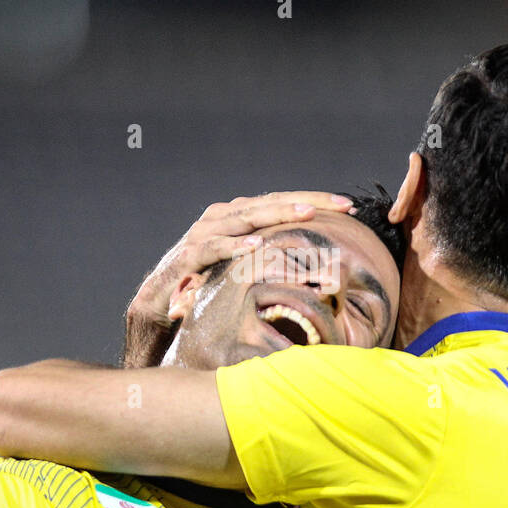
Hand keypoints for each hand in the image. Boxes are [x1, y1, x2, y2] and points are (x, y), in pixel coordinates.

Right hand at [121, 191, 354, 366]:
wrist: (158, 306)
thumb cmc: (208, 290)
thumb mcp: (245, 272)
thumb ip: (271, 260)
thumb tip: (317, 267)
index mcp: (236, 217)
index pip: (280, 202)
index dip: (314, 200)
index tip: (349, 206)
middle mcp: (220, 218)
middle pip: (269, 203)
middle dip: (308, 201)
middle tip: (342, 204)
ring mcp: (202, 235)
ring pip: (244, 217)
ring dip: (277, 214)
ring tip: (308, 213)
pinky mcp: (186, 258)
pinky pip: (212, 248)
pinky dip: (233, 245)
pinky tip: (256, 244)